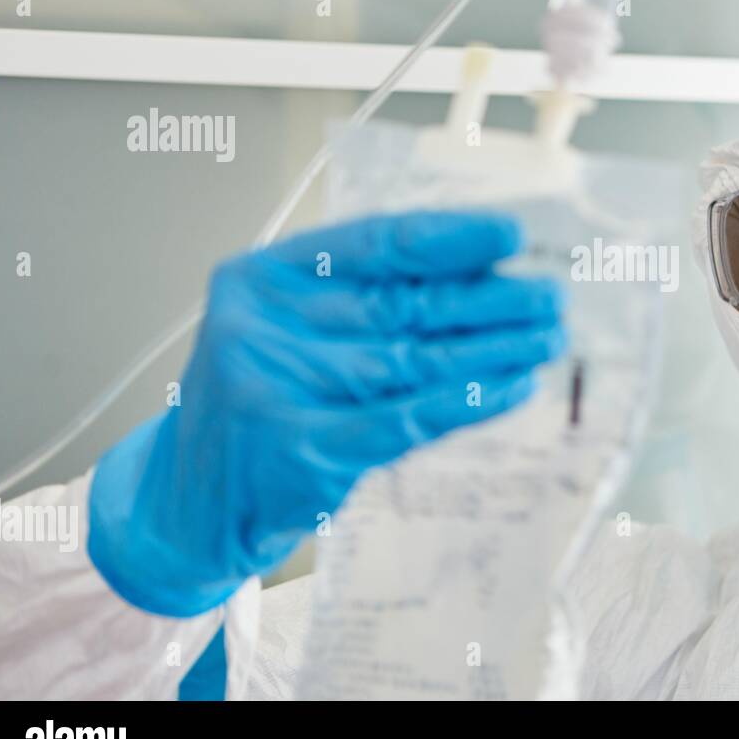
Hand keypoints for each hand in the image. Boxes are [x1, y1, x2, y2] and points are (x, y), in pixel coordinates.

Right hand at [88, 211, 564, 616]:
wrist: (187, 503)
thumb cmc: (256, 403)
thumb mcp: (288, 332)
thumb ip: (358, 302)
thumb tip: (478, 277)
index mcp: (262, 279)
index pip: (374, 244)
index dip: (451, 237)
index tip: (510, 235)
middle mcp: (263, 326)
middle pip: (404, 303)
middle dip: (489, 300)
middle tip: (551, 295)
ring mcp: (279, 389)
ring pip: (415, 360)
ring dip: (494, 348)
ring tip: (548, 337)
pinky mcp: (305, 450)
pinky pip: (408, 418)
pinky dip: (469, 401)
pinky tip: (515, 386)